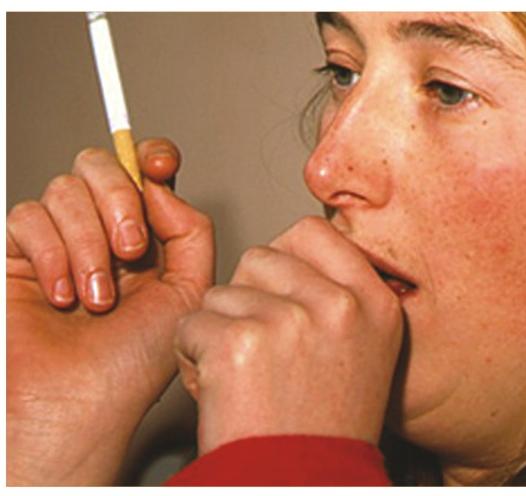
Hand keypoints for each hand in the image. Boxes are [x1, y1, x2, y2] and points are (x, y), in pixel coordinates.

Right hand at [6, 139, 213, 484]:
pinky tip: (64, 297)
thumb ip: (190, 231)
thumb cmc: (132, 365)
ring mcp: (60, 242)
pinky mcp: (18, 255)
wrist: (78, 407)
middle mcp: (104, 234)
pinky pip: (28, 217)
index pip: (146, 172)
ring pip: (66, 190)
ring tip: (98, 298)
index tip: (162, 166)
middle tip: (131, 250)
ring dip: (88, 244)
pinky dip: (53, 255)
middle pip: (102, 166)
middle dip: (120, 200)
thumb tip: (162, 185)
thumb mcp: (188, 292)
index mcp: (148, 240)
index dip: (153, 156)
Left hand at [175, 216, 402, 454]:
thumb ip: (341, 295)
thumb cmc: (325, 428)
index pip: (313, 232)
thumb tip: (295, 252)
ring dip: (219, 330)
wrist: (301, 485)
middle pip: (261, 257)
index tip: (279, 288)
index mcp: (375, 302)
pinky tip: (222, 391)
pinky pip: (192, 325)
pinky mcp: (239, 343)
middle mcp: (339, 304)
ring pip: (222, 292)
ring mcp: (290, 320)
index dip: (284, 258)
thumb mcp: (366, 350)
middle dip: (249, 296)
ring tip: (245, 377)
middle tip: (262, 347)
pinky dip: (192, 358)